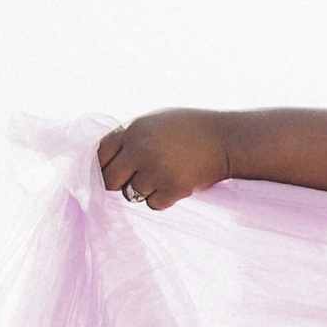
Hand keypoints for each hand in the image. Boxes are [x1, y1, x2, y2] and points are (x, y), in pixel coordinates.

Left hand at [98, 110, 230, 213]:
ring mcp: (156, 170)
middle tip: (135, 181)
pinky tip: (177, 183)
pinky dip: (163, 199)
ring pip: (132, 194)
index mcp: (133, 128)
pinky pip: (153, 204)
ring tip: (166, 175)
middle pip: (109, 180)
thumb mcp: (154, 122)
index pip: (99, 154)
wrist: (227, 138)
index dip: (103, 166)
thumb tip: (102, 165)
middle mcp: (140, 149)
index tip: (113, 171)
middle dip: (119, 183)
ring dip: (145, 190)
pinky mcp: (172, 188)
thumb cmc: (189, 129)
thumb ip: (129, 139)